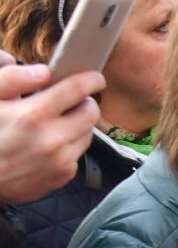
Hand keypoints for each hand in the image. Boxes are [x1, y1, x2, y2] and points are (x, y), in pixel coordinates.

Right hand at [0, 62, 104, 204]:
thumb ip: (13, 78)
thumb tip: (43, 72)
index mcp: (33, 115)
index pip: (77, 90)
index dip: (90, 79)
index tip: (95, 77)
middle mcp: (52, 139)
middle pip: (90, 112)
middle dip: (84, 102)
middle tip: (70, 100)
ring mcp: (60, 160)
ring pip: (87, 133)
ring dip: (78, 124)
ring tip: (55, 121)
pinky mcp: (63, 175)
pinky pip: (78, 152)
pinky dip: (69, 144)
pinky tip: (48, 142)